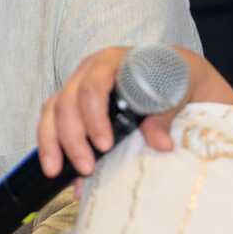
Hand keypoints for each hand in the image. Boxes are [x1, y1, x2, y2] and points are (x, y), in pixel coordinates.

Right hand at [37, 47, 178, 178]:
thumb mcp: (182, 90)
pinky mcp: (73, 103)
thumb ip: (166, 114)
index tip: (105, 146)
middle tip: (86, 168)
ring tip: (55, 171)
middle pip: (67, 102)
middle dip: (72, 138)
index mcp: (113, 61)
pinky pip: (51, 120)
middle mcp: (88, 71)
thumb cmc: (177, 77)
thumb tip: (160, 143)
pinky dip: (50, 144)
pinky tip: (55, 167)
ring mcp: (77, 86)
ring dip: (52, 142)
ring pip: (52, 111)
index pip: (92, 87)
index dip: (93, 117)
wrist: (176, 73)